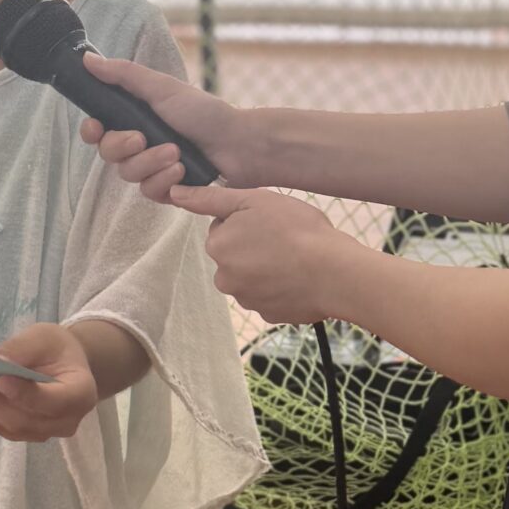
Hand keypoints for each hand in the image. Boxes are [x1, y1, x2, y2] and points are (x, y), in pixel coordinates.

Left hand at [0, 322, 101, 442]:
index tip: (1, 379)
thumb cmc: (57, 349)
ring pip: (6, 425)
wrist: (63, 366)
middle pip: (24, 419)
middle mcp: (64, 422)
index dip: (26, 395)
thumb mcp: (45, 337)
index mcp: (80, 395)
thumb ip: (23, 349)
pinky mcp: (21, 433)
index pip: (53, 402)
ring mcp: (42, 433)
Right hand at [80, 54, 255, 201]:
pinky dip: (164, 182)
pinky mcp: (168, 189)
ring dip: (150, 163)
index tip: (96, 128)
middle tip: (143, 139)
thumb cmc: (204, 112)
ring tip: (176, 154)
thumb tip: (87, 59)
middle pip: (109, 154)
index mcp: (136, 118)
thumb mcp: (162, 88)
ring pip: (128, 175)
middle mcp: (142, 143)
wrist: (239, 144)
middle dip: (124, 147)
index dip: (91, 132)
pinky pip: (149, 193)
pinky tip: (182, 172)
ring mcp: (154, 168)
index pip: (99, 130)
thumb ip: (124, 75)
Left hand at [174, 187, 356, 323]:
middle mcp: (225, 277)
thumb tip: (174, 193)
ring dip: (267, 268)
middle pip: (235, 255)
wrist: (334, 273)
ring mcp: (247, 299)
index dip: (247, 221)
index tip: (270, 222)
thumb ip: (211, 198)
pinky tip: (299, 277)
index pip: (223, 228)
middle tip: (284, 239)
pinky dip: (280, 287)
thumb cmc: (297, 230)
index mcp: (218, 246)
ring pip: (251, 276)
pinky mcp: (268, 315)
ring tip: (295, 259)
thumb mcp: (254, 200)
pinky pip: (269, 296)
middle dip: (254, 246)